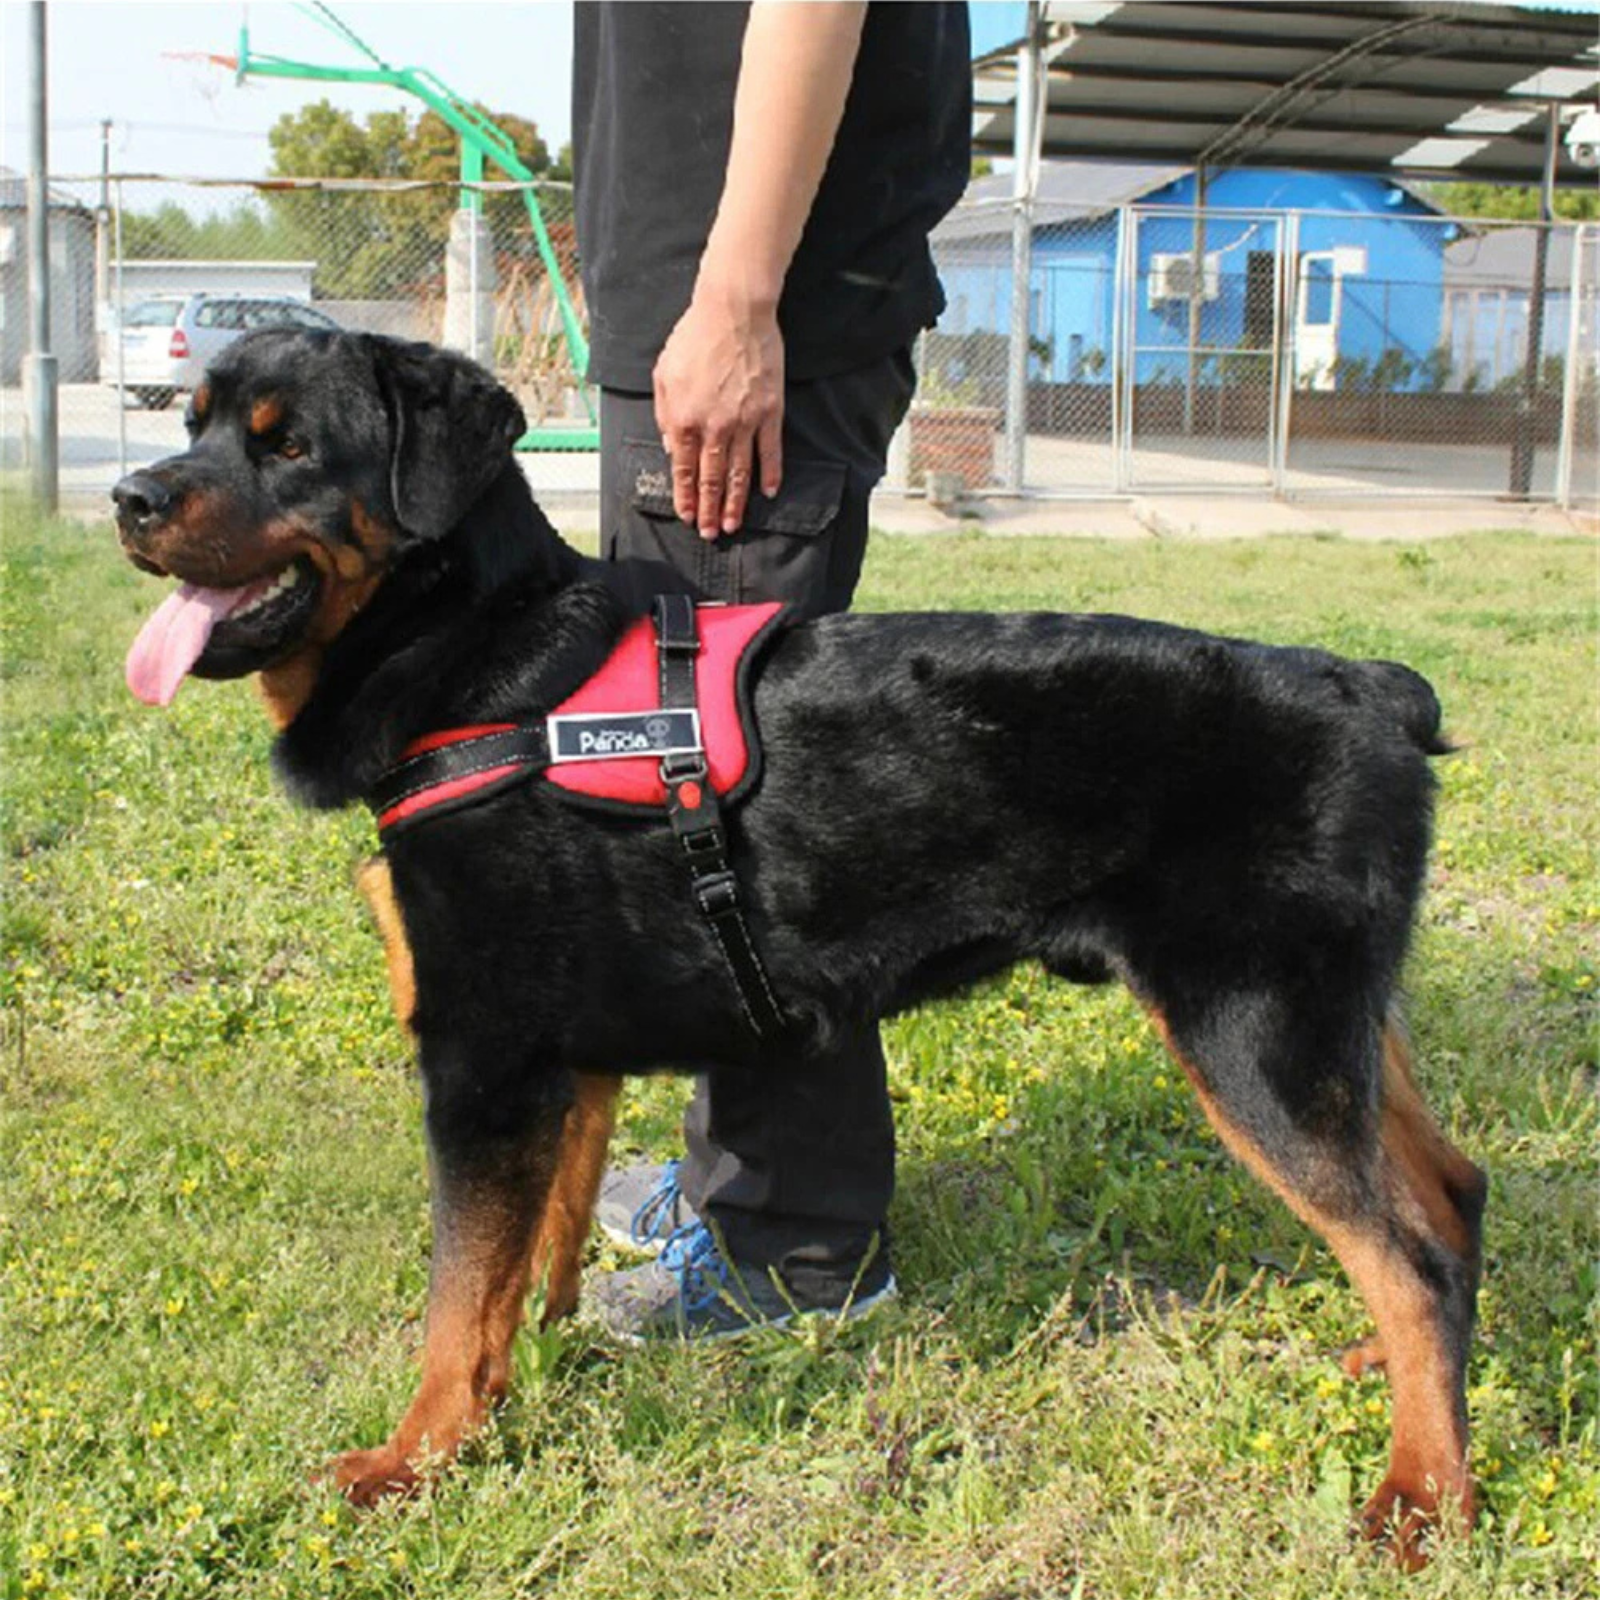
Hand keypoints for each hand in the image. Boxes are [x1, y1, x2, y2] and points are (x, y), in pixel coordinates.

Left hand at [653, 279, 784, 539]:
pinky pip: (770, 451)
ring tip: (732, 524)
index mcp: (684, 419)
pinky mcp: (770, 412)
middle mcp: (714, 427)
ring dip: (735, 503)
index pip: (684, 469)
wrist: (733, 312)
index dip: (685, 495)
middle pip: (711, 479)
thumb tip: (673, 449)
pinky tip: (769, 492)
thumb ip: (665, 415)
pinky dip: (770, 474)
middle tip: (709, 533)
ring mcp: (745, 422)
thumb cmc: (694, 337)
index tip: (686, 515)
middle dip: (708, 510)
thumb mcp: (664, 373)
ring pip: (739, 472)